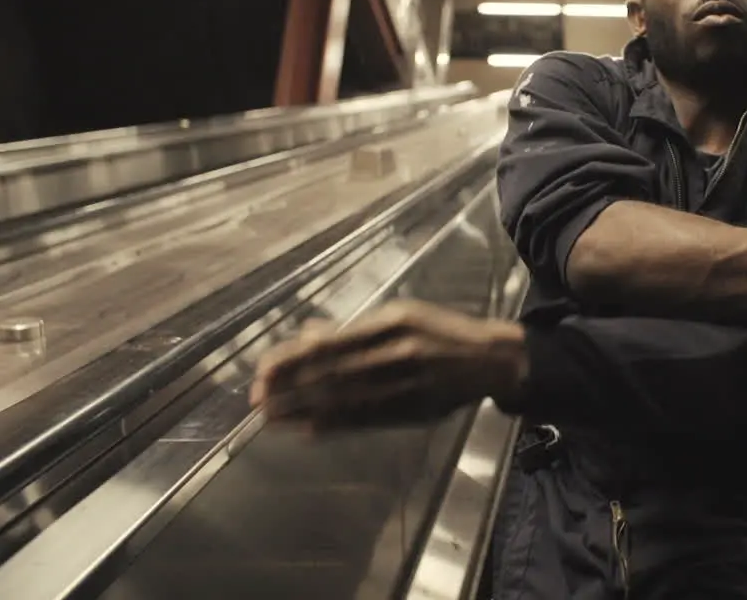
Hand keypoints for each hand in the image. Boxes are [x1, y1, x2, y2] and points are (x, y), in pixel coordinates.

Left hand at [249, 300, 528, 431]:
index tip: (263, 370)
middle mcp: (398, 353)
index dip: (293, 359)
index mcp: (394, 323)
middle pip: (332, 374)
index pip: (332, 343)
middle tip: (256, 399)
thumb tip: (307, 333)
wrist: (491, 360)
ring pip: (345, 400)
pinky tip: (309, 431)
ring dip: (304, 411)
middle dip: (290, 388)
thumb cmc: (441, 332)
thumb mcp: (402, 315)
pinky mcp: (413, 411)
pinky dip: (335, 425)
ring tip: (272, 418)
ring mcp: (407, 386)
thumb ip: (355, 328)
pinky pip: (367, 420)